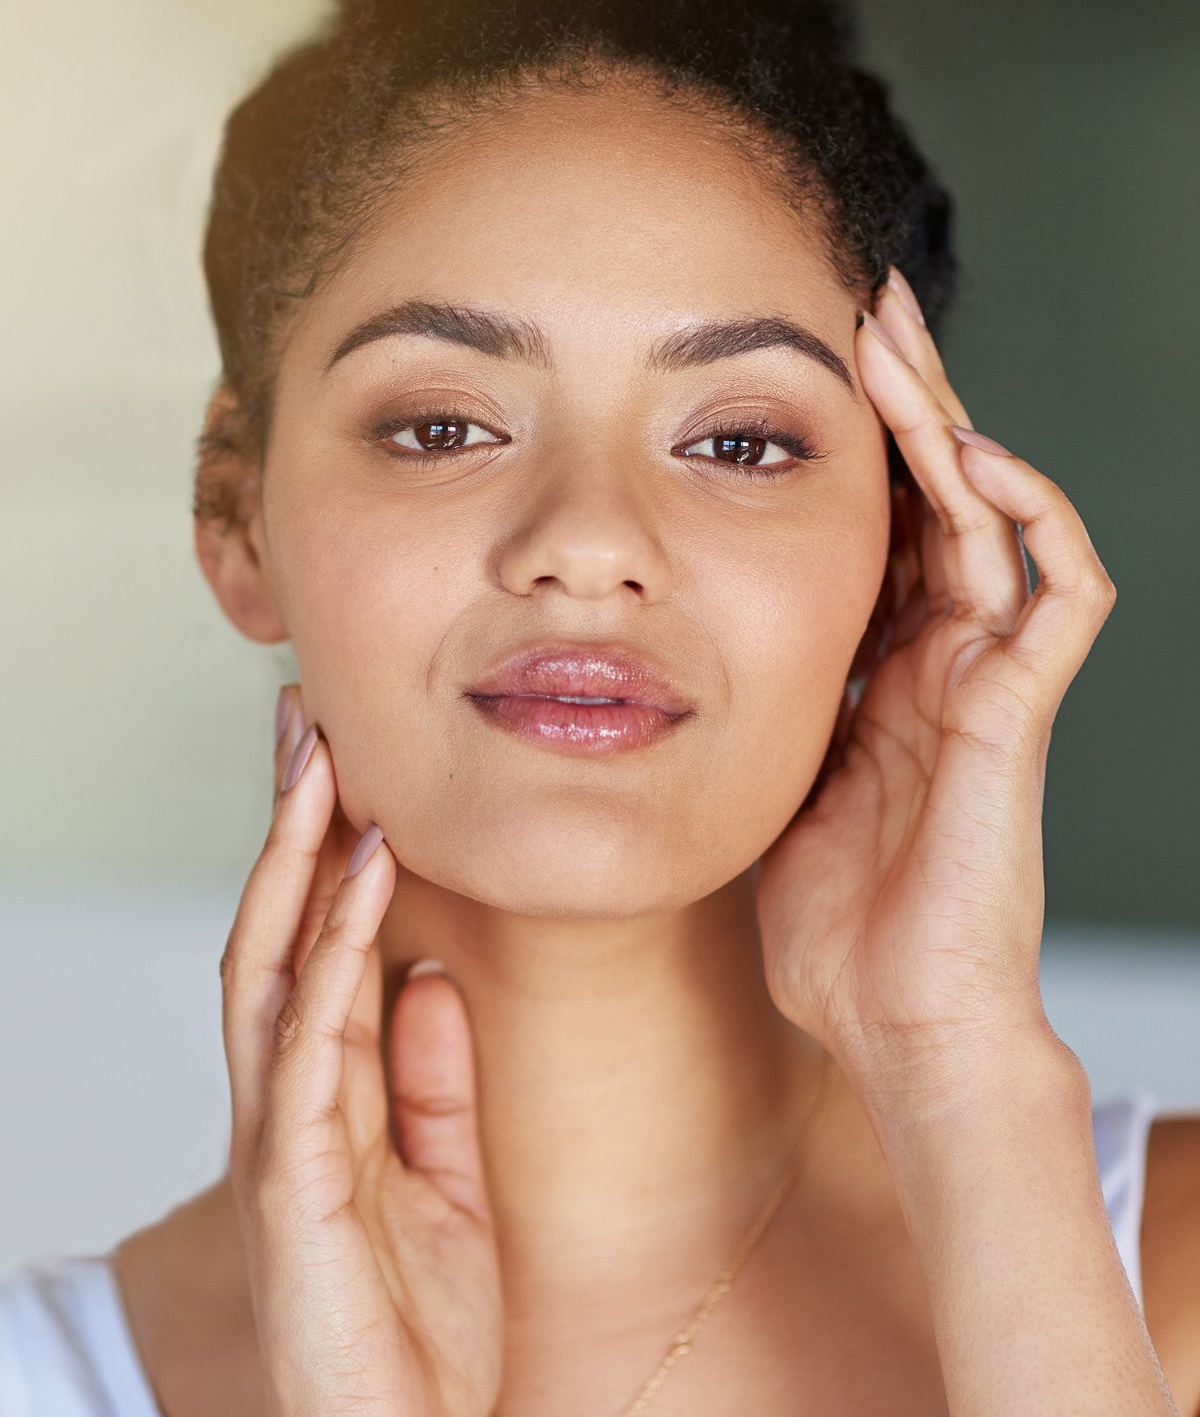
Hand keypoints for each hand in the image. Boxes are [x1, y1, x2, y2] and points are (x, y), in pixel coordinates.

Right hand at [220, 687, 503, 1416]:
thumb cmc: (419, 1325)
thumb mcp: (447, 1178)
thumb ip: (432, 1078)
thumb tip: (433, 976)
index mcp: (327, 1095)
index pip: (314, 947)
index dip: (324, 852)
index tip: (345, 761)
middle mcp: (289, 1099)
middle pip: (275, 930)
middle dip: (289, 824)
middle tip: (307, 719)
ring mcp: (283, 1135)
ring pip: (272, 964)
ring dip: (297, 860)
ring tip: (325, 764)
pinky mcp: (296, 1178)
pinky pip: (313, 1041)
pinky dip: (334, 950)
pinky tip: (361, 878)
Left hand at [755, 269, 1116, 1083]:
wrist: (895, 1021)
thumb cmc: (835, 926)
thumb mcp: (777, 785)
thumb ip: (767, 710)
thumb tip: (691, 656)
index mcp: (883, 671)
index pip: (880, 526)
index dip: (853, 446)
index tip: (801, 366)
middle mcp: (943, 660)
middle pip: (937, 498)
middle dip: (903, 400)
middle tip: (862, 304)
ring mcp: (989, 682)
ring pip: (992, 519)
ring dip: (948, 425)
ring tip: (896, 340)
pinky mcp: (1018, 714)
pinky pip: (1055, 593)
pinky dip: (1027, 518)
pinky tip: (973, 458)